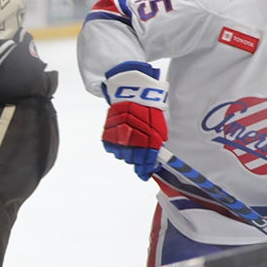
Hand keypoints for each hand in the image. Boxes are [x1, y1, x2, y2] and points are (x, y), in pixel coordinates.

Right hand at [100, 61, 168, 180]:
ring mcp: (119, 138)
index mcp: (148, 140)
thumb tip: (155, 155)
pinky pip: (111, 148)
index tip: (144, 174)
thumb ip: (156, 141)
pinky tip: (121, 141)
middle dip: (136, 160)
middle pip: (133, 160)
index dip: (145, 169)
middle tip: (138, 159)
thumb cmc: (147, 107)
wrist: (131, 92)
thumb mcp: (157, 125)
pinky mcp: (108, 135)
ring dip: (126, 153)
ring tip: (129, 146)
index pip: (147, 161)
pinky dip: (116, 147)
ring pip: (122, 155)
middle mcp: (133, 141)